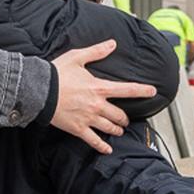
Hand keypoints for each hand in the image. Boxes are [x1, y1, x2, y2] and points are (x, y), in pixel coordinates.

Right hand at [49, 40, 156, 154]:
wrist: (39, 90)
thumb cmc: (57, 73)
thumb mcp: (77, 57)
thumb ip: (97, 51)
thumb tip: (112, 44)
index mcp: (100, 87)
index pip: (128, 89)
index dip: (143, 90)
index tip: (153, 91)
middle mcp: (97, 105)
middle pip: (119, 115)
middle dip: (124, 118)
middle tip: (125, 119)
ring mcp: (88, 119)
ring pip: (110, 128)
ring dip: (117, 130)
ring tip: (118, 130)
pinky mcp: (78, 129)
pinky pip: (94, 141)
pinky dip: (102, 146)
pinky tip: (107, 149)